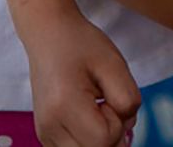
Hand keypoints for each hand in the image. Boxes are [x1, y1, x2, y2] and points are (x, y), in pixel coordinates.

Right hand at [24, 11, 141, 146]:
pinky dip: (89, 141)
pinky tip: (88, 117)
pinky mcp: (45, 136)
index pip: (104, 139)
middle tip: (105, 103)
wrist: (49, 35)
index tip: (109, 97)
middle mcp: (49, 126)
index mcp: (64, 105)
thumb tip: (126, 130)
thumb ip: (127, 99)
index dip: (118, 121)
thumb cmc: (82, 45)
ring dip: (101, 139)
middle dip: (111, 133)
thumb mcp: (114, 64)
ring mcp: (44, 134)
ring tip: (96, 109)